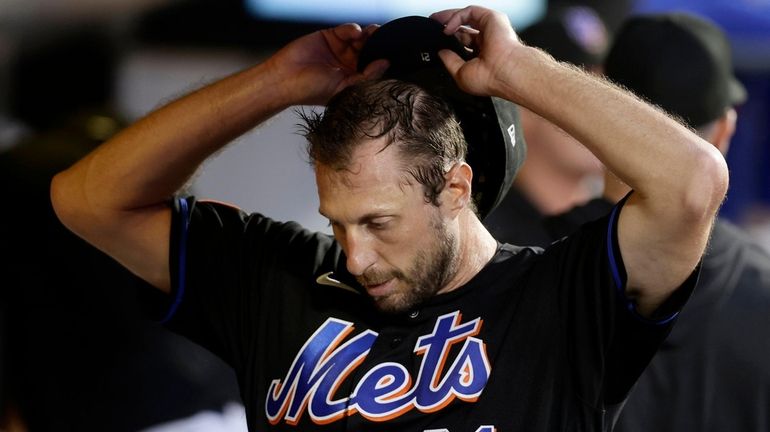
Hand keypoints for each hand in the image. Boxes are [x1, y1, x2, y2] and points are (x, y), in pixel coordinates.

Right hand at [266, 23, 388, 105]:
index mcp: (354, 79)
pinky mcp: (330, 36)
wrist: (284, 79)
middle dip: (378, 45)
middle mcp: (349, 64)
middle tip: (386, 40)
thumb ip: (366, 77)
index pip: (374, 67)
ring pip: (361, 39)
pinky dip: (353, 29)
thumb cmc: (311, 90)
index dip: (382, 61)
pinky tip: (355, 33)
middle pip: (370, 51)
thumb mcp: (344, 88)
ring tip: (373, 33)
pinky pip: (347, 30)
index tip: (392, 55)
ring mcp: (340, 49)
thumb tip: (385, 64)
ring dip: (369, 35)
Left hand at [429, 6, 522, 97]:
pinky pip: (469, 12)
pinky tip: (448, 28)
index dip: (449, 40)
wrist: (505, 72)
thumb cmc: (490, 79)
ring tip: (435, 22)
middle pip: (463, 28)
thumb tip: (441, 52)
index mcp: (482, 55)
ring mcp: (489, 29)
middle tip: (433, 26)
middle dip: (446, 26)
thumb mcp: (461, 74)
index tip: (437, 41)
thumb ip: (449, 61)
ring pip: (466, 16)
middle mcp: (486, 41)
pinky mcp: (491, 18)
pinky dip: (456, 17)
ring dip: (448, 18)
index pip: (463, 42)